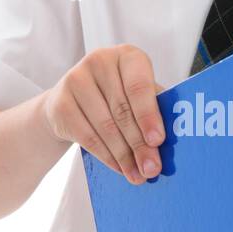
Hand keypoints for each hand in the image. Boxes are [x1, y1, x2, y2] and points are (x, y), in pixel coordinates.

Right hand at [43, 45, 166, 184]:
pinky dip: (106, 156)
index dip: (149, 115)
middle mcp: (99, 61)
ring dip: (124, 156)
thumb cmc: (117, 96)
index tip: (158, 141)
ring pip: (105, 127)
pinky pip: (87, 137)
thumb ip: (155, 109)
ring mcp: (75, 80)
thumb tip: (172, 140)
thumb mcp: (138, 95)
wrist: (71, 99)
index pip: (139, 86)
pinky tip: (119, 168)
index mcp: (127, 56)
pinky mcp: (59, 103)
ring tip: (138, 175)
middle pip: (122, 110)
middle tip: (151, 169)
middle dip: (140, 144)